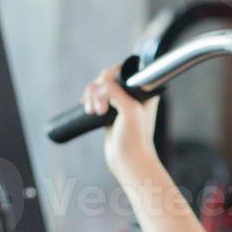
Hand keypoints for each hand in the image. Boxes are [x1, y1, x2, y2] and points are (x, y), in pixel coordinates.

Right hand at [80, 62, 159, 181]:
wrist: (128, 160)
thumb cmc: (135, 137)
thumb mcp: (129, 110)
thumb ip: (116, 91)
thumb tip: (100, 82)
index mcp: (143, 90)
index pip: (123, 70)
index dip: (110, 75)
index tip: (104, 89)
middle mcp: (133, 94)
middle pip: (108, 77)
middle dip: (98, 89)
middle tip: (99, 109)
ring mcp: (120, 103)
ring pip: (99, 87)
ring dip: (92, 96)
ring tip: (93, 112)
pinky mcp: (109, 111)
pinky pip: (96, 98)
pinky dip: (89, 100)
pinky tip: (87, 108)